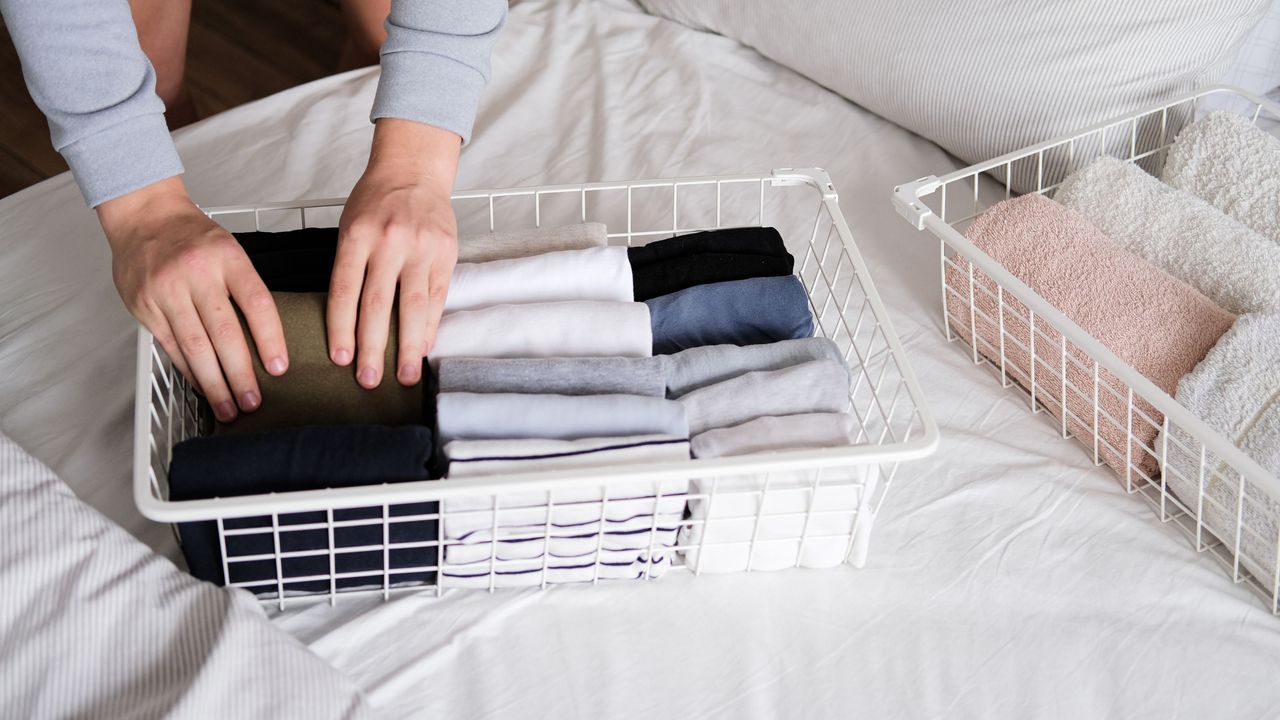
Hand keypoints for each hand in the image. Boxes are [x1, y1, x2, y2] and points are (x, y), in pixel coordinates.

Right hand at [98, 177, 287, 421]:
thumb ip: (244, 288)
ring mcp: (167, 291)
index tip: (279, 369)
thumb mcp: (229, 250)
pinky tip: (203, 388)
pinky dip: (189, 371)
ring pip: (194, 346)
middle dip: (240, 373)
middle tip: (253, 403)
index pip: (257, 303)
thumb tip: (267, 340)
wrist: (143, 215)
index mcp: (227, 258)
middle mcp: (196, 274)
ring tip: (229, 409)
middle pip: (224, 332)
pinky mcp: (144, 306)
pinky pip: (171, 346)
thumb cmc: (194, 237)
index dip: (270, 338)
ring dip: (214, 383)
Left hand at [329, 119, 460, 387]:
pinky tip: (423, 348)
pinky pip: (436, 298)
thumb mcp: (350, 227)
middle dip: (372, 348)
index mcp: (357, 235)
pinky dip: (429, 326)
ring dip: (407, 346)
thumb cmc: (375, 203)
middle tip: (368, 380)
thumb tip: (349, 324)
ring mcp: (421, 248)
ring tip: (405, 376)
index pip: (345, 290)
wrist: (414, 170)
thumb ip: (351, 268)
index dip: (341, 328)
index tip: (340, 359)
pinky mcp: (445, 253)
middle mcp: (389, 242)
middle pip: (378, 304)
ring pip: (412, 306)